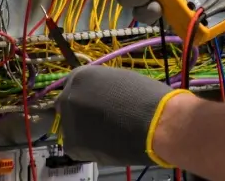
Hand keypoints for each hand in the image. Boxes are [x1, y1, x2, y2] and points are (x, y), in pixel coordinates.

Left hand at [56, 64, 189, 165]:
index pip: (74, 87)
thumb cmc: (145, 96)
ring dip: (84, 131)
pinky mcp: (73, 145)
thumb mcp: (119, 80)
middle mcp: (69, 96)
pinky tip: (106, 144)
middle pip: (68, 106)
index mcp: (80, 76)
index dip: (85, 97)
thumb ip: (101, 87)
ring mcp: (68, 121)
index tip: (95, 105)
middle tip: (100, 121)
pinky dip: (88, 148)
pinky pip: (76, 147)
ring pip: (70, 128)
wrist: (156, 123)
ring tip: (107, 134)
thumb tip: (98, 96)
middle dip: (81, 113)